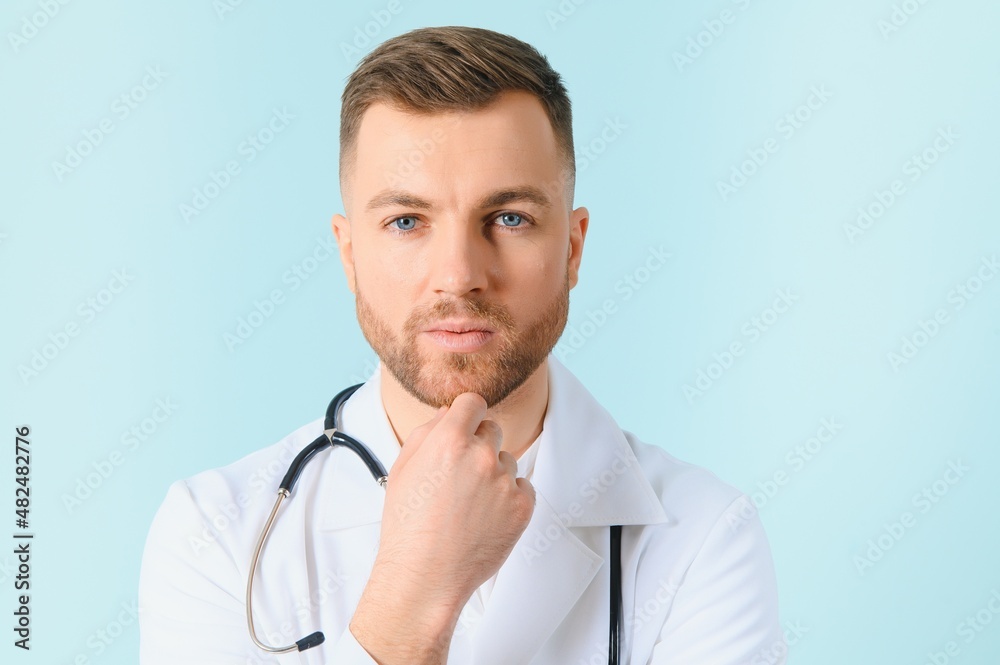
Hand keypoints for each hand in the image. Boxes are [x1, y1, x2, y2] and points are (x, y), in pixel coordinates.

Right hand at [350, 393, 535, 663]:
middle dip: (479, 445)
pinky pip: (523, 487)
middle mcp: (481, 455)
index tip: (466, 425)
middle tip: (461, 476)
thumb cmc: (408, 525)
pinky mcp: (523, 506)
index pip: (473, 402)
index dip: (467, 413)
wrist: (425, 576)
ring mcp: (505, 481)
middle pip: (492, 429)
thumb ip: (427, 432)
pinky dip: (509, 498)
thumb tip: (450, 413)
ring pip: (507, 461)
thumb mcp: (403, 470)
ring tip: (469, 505)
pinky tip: (486, 516)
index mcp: (449, 440)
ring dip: (493, 474)